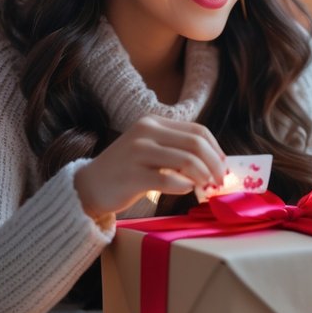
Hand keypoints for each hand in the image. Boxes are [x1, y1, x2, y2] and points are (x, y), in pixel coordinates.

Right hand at [73, 115, 226, 217]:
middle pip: (195, 144)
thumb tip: (214, 162)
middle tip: (219, 181)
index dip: (216, 149)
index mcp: (153, 122)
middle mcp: (145, 132)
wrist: (89, 186)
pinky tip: (186, 190)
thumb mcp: (149, 149)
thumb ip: (176, 149)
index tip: (223, 166)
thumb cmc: (126, 171)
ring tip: (205, 188)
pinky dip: (184, 186)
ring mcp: (137, 152)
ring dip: (203, 177)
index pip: (197, 130)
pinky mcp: (131, 174)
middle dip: (214, 164)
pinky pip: (168, 179)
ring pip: (186, 160)